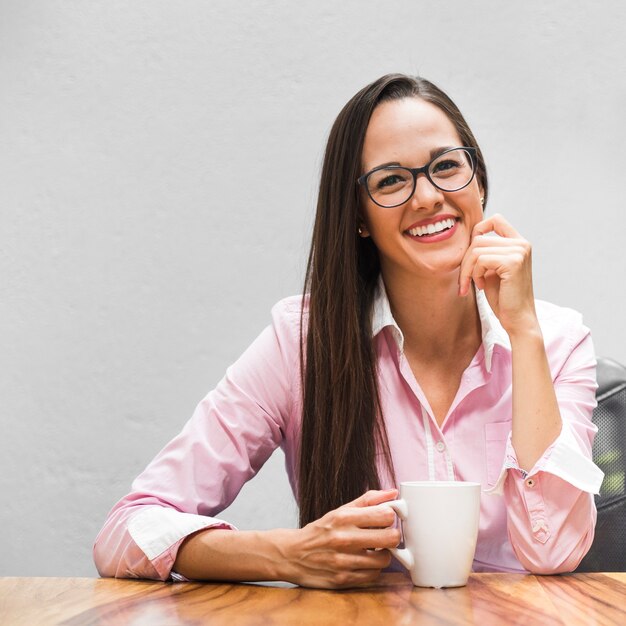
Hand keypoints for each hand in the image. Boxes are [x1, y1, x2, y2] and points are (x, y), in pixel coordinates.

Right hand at [279, 489, 399, 588]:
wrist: (292, 554)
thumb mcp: (339, 511)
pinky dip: (372, 569)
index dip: (390, 516)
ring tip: (373, 550)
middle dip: (392, 536)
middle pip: (391, 537)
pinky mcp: (343, 580)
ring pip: (385, 559)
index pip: (385, 515)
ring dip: (383, 555)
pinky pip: (373, 575)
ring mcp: (343, 561)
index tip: (386, 518)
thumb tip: (393, 492)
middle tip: (385, 535)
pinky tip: (363, 562)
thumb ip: (367, 500)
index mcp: (343, 518)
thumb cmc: (320, 531)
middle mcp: (344, 539)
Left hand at [458, 214, 538, 336]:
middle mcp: (522, 244)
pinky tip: (482, 286)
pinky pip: (480, 260)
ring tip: (475, 284)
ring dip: (468, 269)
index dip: (477, 231)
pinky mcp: (513, 262)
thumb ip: (485, 252)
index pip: (495, 219)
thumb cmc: (503, 297)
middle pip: (478, 238)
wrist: (518, 319)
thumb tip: (469, 236)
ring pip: (476, 249)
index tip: (471, 254)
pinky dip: (475, 274)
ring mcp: (519, 251)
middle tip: (465, 280)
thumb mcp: (491, 269)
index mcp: (518, 243)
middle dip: (466, 260)